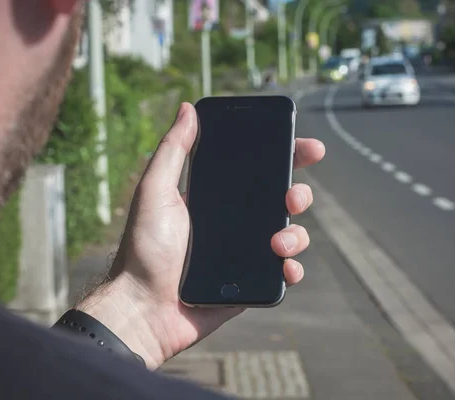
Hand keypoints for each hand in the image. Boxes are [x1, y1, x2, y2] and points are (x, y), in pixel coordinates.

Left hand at [76, 103, 324, 369]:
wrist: (144, 308)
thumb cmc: (143, 250)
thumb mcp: (154, 191)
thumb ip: (173, 150)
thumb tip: (188, 108)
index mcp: (218, 198)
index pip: (260, 171)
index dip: (288, 157)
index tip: (310, 150)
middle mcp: (237, 223)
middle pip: (284, 201)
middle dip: (300, 194)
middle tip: (294, 198)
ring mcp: (248, 253)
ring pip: (292, 235)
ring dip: (297, 235)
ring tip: (277, 243)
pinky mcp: (253, 283)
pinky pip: (285, 272)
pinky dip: (293, 268)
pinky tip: (284, 267)